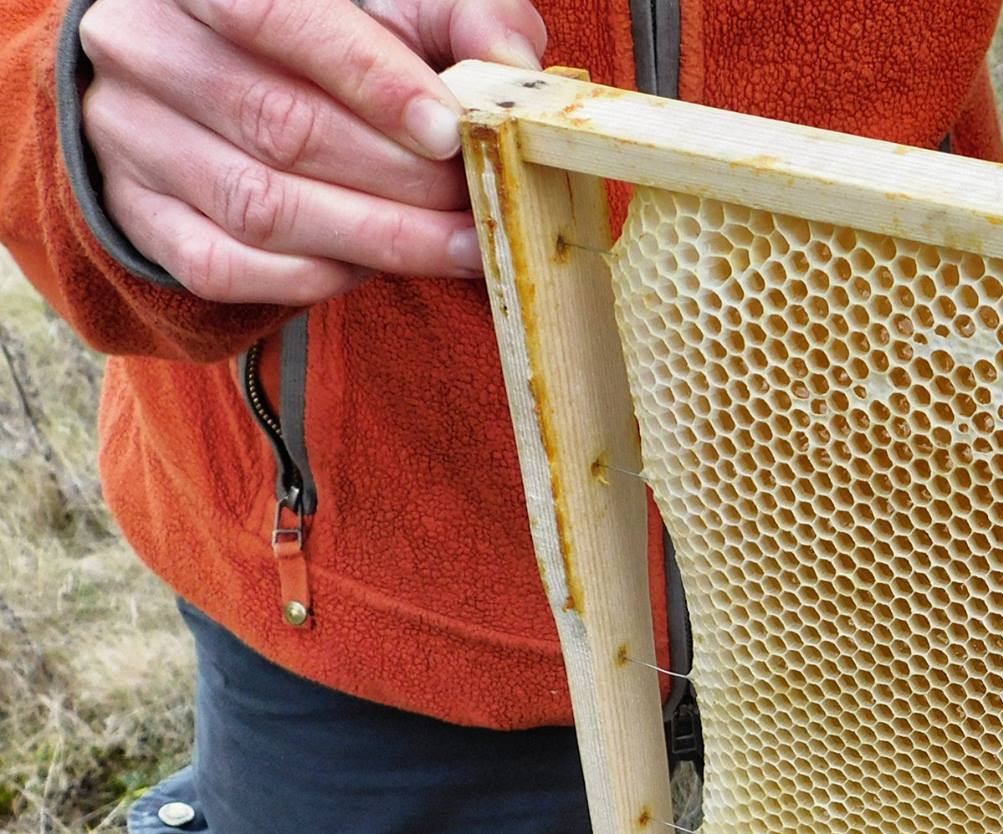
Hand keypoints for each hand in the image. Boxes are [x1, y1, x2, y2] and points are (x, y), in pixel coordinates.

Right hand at [78, 0, 546, 305]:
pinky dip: (314, 277)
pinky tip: (373, 266)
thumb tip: (511, 59)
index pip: (279, 16)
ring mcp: (131, 134)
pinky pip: (227, 267)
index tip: (448, 132)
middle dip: (399, 180)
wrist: (207, 68)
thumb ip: (455, 15)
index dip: (371, 79)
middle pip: (280, 126)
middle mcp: (147, 47)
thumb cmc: (320, 31)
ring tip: (454, 246)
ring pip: (260, 207)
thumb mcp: (388, 2)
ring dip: (375, 239)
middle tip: (478, 207)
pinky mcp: (139, 214)